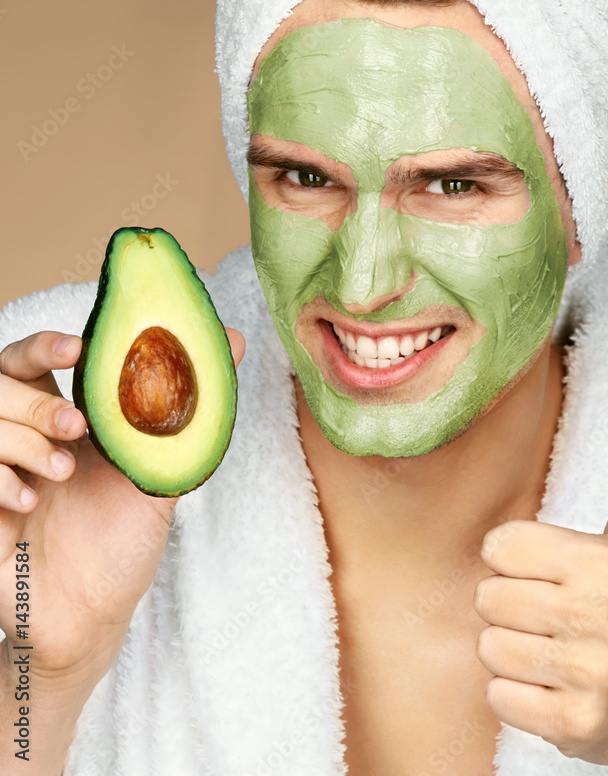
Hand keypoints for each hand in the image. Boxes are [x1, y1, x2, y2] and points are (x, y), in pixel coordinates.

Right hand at [0, 326, 244, 688]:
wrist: (88, 618)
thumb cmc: (121, 542)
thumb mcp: (159, 472)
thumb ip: (188, 409)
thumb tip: (235, 338)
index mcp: (60, 420)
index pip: (35, 358)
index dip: (48, 345)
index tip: (78, 348)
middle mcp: (21, 437)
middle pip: (1, 378)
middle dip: (38, 396)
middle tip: (78, 424)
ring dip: (26, 440)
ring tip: (63, 471)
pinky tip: (28, 501)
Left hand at [473, 405, 607, 773]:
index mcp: (605, 561)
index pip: (499, 545)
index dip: (514, 560)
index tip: (547, 573)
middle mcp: (599, 615)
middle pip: (488, 597)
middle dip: (510, 607)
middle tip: (551, 616)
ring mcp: (589, 674)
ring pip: (489, 647)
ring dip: (511, 653)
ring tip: (553, 651)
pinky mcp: (575, 725)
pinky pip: (498, 697)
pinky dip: (516, 696)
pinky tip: (553, 688)